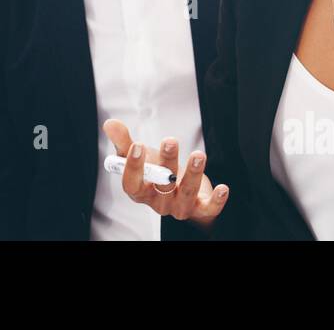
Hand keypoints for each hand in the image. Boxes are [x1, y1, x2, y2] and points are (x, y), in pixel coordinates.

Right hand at [102, 118, 228, 229]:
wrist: (177, 185)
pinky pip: (208, 209)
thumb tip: (109, 123)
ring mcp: (179, 206)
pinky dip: (217, 201)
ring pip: (185, 193)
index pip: (131, 184)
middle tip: (170, 141)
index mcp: (139, 190)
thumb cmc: (154, 169)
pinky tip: (223, 188)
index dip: (133, 167)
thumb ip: (123, 141)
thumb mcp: (138, 155)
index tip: (137, 145)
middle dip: (167, 164)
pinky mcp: (199, 208)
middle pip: (161, 186)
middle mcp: (157, 201)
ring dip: (192, 174)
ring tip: (197, 154)